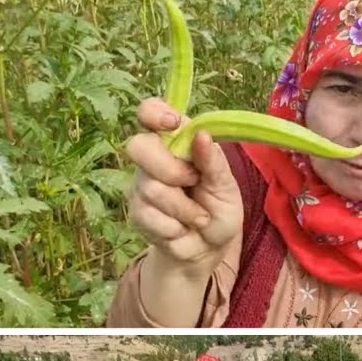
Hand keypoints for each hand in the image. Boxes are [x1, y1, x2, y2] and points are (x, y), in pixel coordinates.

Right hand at [125, 98, 243, 267]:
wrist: (210, 248)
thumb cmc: (219, 209)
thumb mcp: (226, 185)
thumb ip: (213, 161)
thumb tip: (202, 135)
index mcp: (177, 142)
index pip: (150, 112)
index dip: (154, 112)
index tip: (172, 123)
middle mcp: (153, 158)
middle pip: (139, 147)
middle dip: (171, 169)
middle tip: (193, 183)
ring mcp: (140, 185)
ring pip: (151, 188)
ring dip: (185, 209)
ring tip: (198, 216)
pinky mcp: (136, 212)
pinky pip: (149, 215)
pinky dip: (176, 226)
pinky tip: (183, 228)